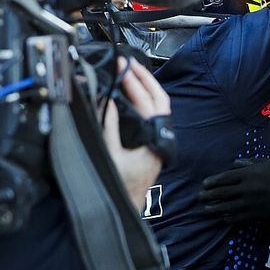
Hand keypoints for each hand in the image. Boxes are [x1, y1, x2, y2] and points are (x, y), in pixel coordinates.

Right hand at [102, 58, 170, 204]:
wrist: (128, 207)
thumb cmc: (120, 186)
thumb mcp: (110, 155)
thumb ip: (109, 128)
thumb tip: (107, 102)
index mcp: (154, 138)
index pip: (147, 101)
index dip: (133, 82)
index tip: (122, 67)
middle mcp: (162, 137)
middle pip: (159, 99)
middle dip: (144, 78)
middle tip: (127, 63)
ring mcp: (160, 139)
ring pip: (159, 106)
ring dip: (146, 87)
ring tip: (130, 72)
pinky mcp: (154, 142)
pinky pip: (153, 114)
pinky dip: (144, 100)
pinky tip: (132, 94)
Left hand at [198, 159, 269, 223]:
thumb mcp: (269, 162)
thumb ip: (250, 163)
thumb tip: (235, 164)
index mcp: (250, 174)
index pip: (225, 178)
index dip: (213, 182)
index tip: (204, 184)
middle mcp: (248, 189)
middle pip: (223, 193)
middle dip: (209, 195)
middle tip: (199, 197)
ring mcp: (252, 203)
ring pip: (227, 207)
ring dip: (214, 208)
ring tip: (206, 209)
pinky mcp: (258, 215)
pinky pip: (239, 217)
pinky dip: (228, 217)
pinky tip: (223, 217)